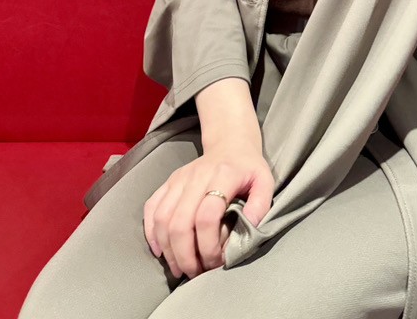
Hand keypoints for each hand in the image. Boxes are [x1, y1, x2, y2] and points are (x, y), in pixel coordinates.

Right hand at [143, 139, 274, 278]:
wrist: (230, 143)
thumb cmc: (248, 168)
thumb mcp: (265, 182)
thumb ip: (260, 206)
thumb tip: (248, 230)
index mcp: (223, 175)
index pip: (207, 216)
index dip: (209, 246)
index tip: (217, 262)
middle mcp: (196, 175)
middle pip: (180, 222)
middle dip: (185, 256)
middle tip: (195, 273)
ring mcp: (179, 178)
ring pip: (162, 218)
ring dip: (168, 250)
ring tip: (180, 268)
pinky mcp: (168, 182)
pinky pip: (151, 208)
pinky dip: (151, 232)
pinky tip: (160, 251)